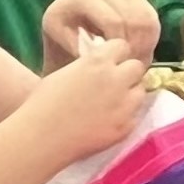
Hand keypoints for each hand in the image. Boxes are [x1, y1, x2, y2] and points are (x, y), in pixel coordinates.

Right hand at [23, 34, 148, 161]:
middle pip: (137, 67)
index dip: (116, 54)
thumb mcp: (65, 72)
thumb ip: (87, 67)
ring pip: (140, 91)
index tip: (111, 62)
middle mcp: (116, 79)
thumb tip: (98, 67)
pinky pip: (134, 116)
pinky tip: (109, 121)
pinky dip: (125, 117)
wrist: (42, 136)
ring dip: (130, 94)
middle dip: (127, 73)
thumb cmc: (43, 103)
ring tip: (114, 103)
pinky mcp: (125, 127)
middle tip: (116, 83)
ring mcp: (123, 104)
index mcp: (98, 61)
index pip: (122, 46)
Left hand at [43, 0, 161, 64]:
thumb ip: (75, 46)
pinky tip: (141, 53)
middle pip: (134, 21)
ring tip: (137, 63)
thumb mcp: (58, 37)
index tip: (119, 65)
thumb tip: (99, 56)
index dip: (120, 47)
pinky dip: (151, 39)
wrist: (68, 18)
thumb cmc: (62, 31)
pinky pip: (153, 19)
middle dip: (136, 49)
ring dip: (146, 45)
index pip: (114, 23)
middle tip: (132, 68)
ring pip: (147, 20)